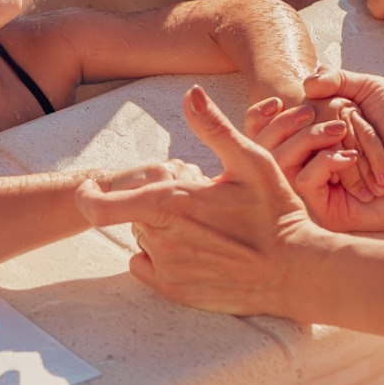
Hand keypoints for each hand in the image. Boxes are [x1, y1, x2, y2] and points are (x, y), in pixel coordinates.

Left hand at [76, 86, 326, 318]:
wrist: (296, 271)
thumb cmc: (275, 213)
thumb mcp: (251, 162)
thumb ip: (214, 128)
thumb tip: (190, 93)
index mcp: (170, 204)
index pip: (99, 207)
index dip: (87, 197)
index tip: (89, 189)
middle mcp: (161, 239)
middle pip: (133, 214)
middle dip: (154, 205)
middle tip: (196, 204)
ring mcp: (167, 268)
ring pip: (144, 239)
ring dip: (161, 230)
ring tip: (205, 228)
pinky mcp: (175, 291)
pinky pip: (146, 266)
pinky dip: (160, 256)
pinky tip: (195, 249)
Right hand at [241, 90, 379, 187]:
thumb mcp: (370, 89)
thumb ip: (336, 78)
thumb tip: (305, 82)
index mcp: (318, 140)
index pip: (272, 127)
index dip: (268, 114)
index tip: (281, 101)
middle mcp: (314, 164)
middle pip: (273, 143)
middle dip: (297, 124)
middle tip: (326, 117)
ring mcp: (320, 189)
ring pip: (285, 163)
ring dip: (312, 140)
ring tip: (343, 133)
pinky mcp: (328, 210)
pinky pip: (303, 183)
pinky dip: (323, 163)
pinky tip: (349, 158)